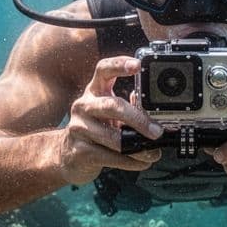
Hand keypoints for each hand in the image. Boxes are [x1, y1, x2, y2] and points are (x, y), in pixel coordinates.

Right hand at [58, 56, 163, 184]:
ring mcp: (78, 128)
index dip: (120, 64)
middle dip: (138, 119)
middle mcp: (83, 105)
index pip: (103, 69)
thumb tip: (158, 116)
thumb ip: (130, 109)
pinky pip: (110, 156)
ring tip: (153, 152)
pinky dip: (130, 161)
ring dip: (137, 147)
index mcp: (94, 91)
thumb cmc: (96, 131)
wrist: (67, 156)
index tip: (138, 65)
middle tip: (157, 131)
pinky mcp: (79, 151)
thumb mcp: (110, 115)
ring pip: (112, 137)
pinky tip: (141, 162)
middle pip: (112, 105)